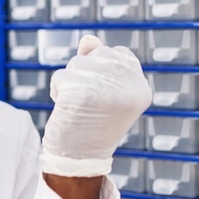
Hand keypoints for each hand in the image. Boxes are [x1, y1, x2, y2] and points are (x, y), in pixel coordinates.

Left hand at [41, 35, 151, 177]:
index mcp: (141, 87)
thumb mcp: (105, 91)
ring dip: (69, 83)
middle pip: (96, 53)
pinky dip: (57, 92)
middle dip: (84, 74)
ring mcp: (107, 87)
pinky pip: (60, 77)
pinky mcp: (82, 92)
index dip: (102, 69)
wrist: (80, 159)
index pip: (119, 54)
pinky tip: (67, 110)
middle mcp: (129, 85)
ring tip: (79, 107)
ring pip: (76, 63)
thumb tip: (89, 39)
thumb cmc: (91, 124)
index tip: (100, 95)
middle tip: (89, 103)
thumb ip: (101, 61)